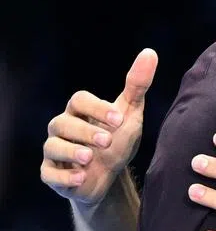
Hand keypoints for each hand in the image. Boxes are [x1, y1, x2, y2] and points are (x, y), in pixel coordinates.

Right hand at [39, 49, 156, 205]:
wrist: (109, 177)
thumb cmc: (117, 140)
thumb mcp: (130, 113)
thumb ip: (137, 85)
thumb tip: (150, 53)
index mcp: (79, 110)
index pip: (79, 100)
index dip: (97, 108)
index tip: (119, 120)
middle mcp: (62, 127)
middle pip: (63, 122)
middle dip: (85, 131)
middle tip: (107, 141)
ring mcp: (55, 150)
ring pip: (52, 146)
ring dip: (71, 152)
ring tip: (89, 158)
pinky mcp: (52, 174)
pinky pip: (49, 174)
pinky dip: (64, 177)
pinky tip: (80, 177)